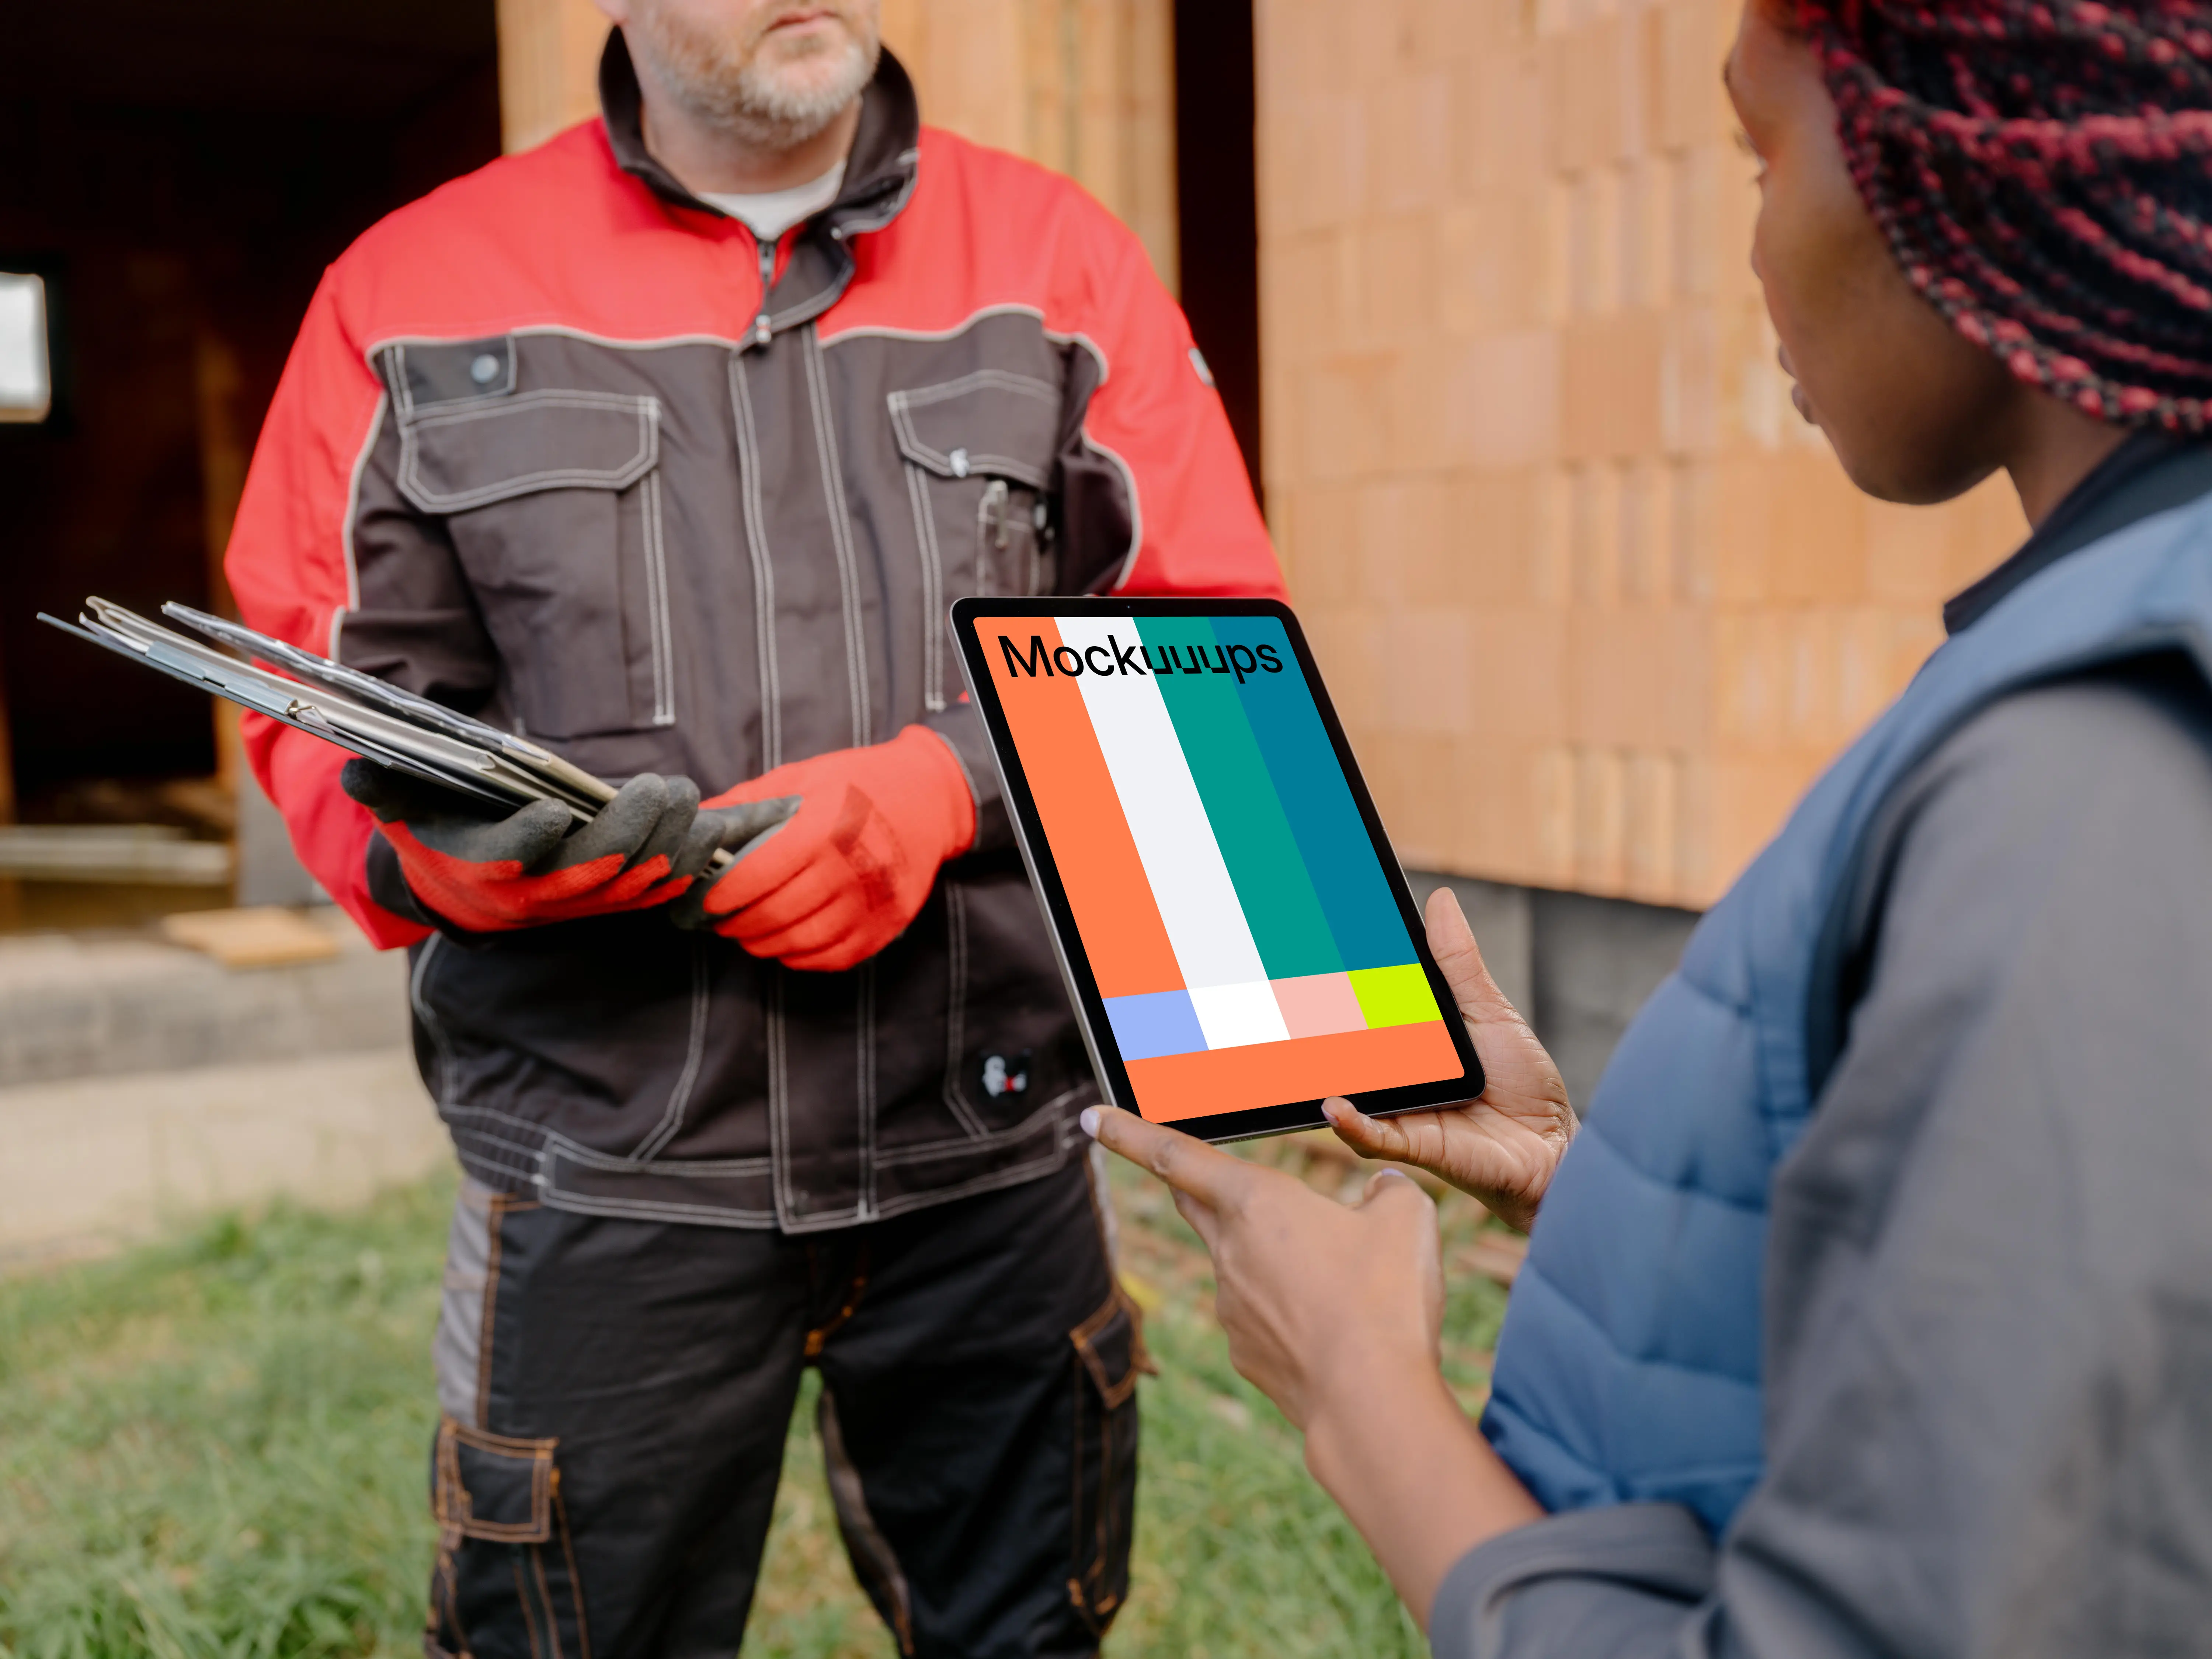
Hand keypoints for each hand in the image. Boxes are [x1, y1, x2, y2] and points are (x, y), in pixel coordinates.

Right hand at [343, 760, 784, 932]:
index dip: (531, 841)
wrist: (463, 891)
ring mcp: (579, 903)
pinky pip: (660, 891)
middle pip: (589, 873)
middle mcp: (534, 897)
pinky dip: (689, 865)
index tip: (556, 809)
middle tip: (660, 786)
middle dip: (629, 831)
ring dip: (669, 846)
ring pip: (634, 883)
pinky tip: (713, 831)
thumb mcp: (401, 806)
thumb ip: (383, 786)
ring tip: (690, 801)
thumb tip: (358, 768)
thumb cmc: (436, 830)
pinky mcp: (611, 902)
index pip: (506, 862)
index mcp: (480, 872)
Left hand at [695, 726, 976, 971]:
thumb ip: (745, 804)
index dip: (722, 894)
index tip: (705, 900)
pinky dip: (800, 956)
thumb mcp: (800, 778)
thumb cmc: (856, 783)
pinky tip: (786, 941)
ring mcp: (872, 903)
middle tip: (720, 920)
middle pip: (775, 916)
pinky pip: (832, 957)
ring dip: (763, 944)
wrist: (928, 798)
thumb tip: (693, 824)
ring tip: (747, 932)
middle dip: (737, 924)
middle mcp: (850, 871)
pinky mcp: (886, 926)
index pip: (756, 876)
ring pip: (800, 942)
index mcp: (823, 830)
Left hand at [1084, 1103, 1443, 1430]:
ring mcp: (1231, 1305)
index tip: (1092, 1116)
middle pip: (1195, 1202)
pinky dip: (1288, 1312)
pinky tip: (1333, 1329)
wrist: (1370, 1402)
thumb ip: (1387, 1191)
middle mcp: (1229, 1250)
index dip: (1129, 1132)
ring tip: (1339, 1282)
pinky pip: (1260, 1316)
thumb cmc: (1385, 1299)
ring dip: (1273, 1260)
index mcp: (1256, 1202)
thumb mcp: (1407, 1219)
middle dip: (1190, 1182)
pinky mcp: (1244, 1351)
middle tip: (1191, 1170)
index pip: (1176, 1154)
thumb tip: (1381, 1192)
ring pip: (1241, 1263)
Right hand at [1324, 887, 1573, 1230]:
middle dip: (1315, 1023)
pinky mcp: (1415, 1143)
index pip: (1365, 1006)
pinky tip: (1334, 1106)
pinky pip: (1374, 1135)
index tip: (1309, 942)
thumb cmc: (1524, 1081)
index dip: (1336, 979)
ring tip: (1294, 1049)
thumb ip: (1458, 964)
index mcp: (1412, 1039)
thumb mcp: (1490, 1012)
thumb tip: (1440, 900)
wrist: (1556, 1146)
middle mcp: (1398, 1075)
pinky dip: (1352, 1122)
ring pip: (1351, 1091)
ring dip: (1323, 1074)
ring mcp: (1402, 1110)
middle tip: (1286, 991)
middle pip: (1348, 1047)